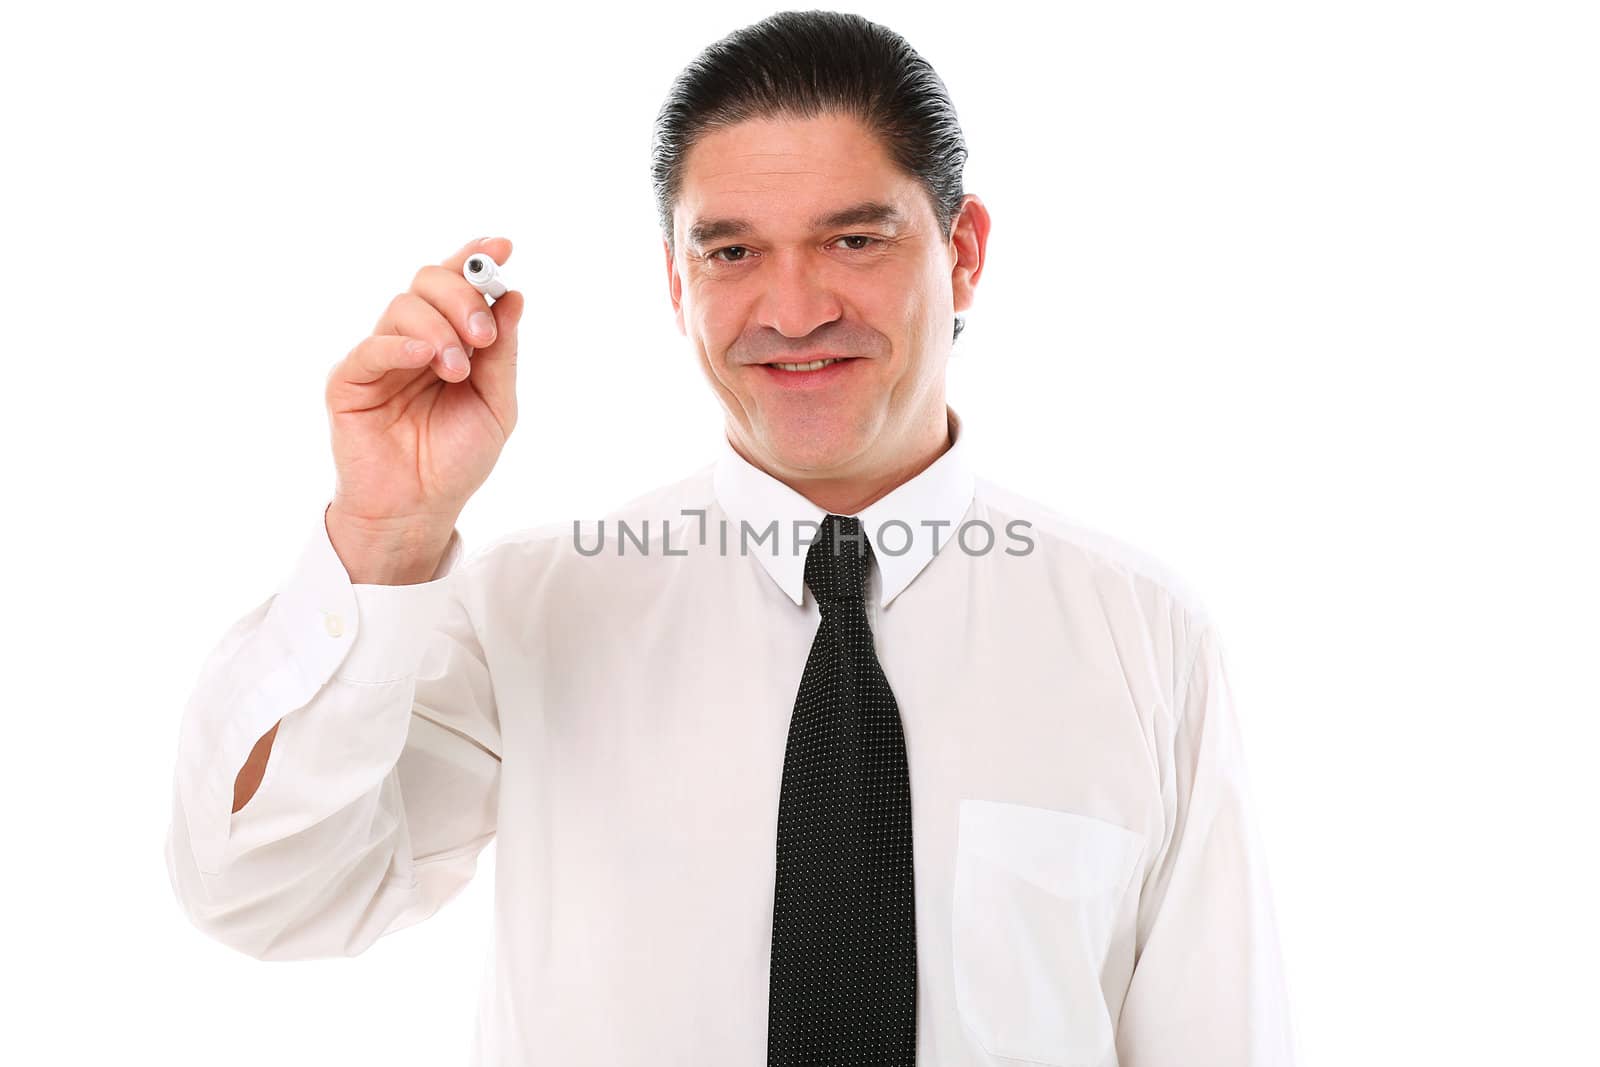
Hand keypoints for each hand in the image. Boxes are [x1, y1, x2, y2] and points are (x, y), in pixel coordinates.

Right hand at [323, 236, 524, 577]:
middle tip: (484, 335)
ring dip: (439, 330)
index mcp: (450, 338)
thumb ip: (504, 354)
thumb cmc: (455, 460)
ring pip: (404, 306)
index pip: (458, 284)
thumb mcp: (496, 406)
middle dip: (462, 296)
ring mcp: (381, 356)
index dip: (477, 259)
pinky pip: (373, 347)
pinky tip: (426, 358)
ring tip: (456, 372)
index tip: (502, 246)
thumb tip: (514, 297)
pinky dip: (402, 345)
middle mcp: (414, 338)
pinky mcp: (350, 380)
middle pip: (429, 281)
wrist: (420, 510)